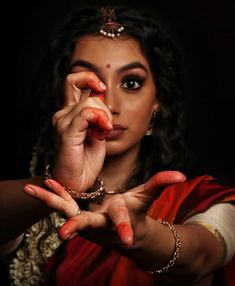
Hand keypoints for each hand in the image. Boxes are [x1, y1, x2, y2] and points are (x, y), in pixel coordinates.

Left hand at [25, 171, 185, 247]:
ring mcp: (86, 222)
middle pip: (87, 223)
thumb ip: (161, 184)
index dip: (127, 229)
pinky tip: (44, 183)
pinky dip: (54, 195)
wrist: (124, 234)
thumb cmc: (136, 215)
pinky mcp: (76, 216)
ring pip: (67, 212)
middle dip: (76, 226)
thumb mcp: (147, 198)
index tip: (129, 239)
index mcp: (119, 219)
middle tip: (63, 233)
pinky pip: (64, 205)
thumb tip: (182, 175)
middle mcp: (101, 225)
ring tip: (34, 188)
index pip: (125, 224)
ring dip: (51, 201)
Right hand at [52, 71, 112, 192]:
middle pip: (83, 88)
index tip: (101, 89)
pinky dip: (100, 120)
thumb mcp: (97, 132)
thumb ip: (98, 115)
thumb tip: (102, 97)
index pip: (73, 81)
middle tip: (106, 124)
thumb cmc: (86, 159)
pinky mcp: (67, 132)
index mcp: (69, 113)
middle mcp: (63, 114)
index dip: (89, 79)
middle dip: (103, 104)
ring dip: (105, 116)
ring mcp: (62, 122)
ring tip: (104, 132)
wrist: (77, 181)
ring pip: (90, 102)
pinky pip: (86, 114)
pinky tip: (102, 132)